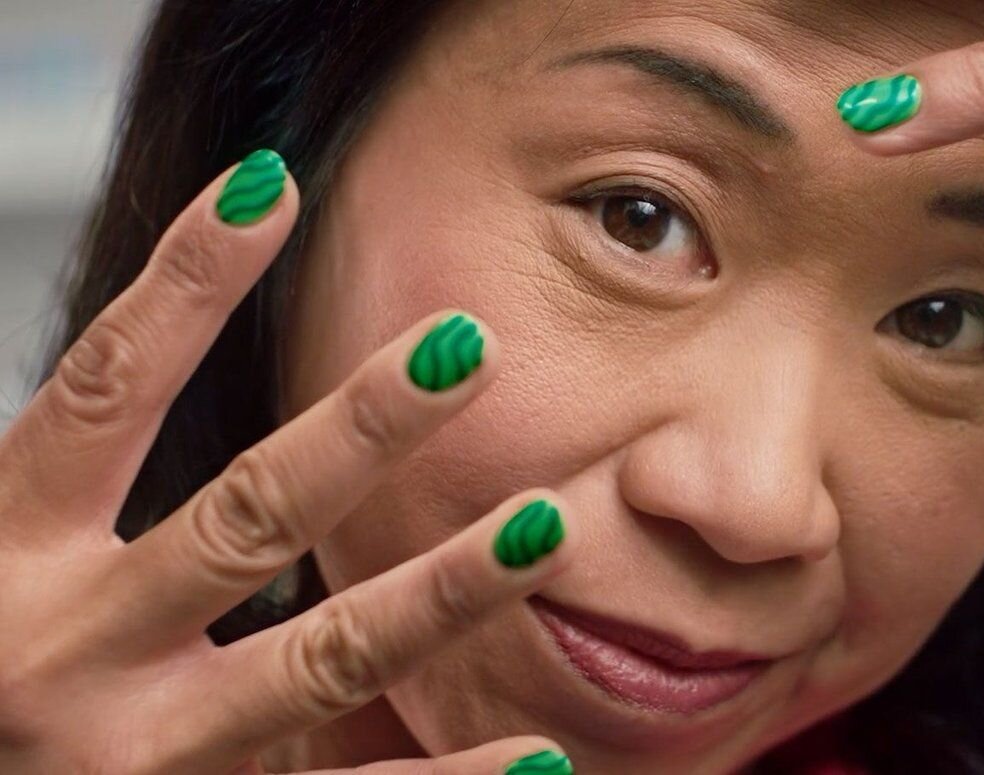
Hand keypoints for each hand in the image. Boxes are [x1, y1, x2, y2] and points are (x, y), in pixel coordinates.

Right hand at [0, 151, 577, 773]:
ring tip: (544, 525)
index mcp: (3, 554)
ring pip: (319, 657)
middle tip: (470, 343)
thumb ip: (68, 493)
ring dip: (443, 590)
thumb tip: (187, 330)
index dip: (186, 281)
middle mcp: (65, 648)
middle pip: (245, 513)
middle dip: (363, 427)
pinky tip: (543, 754)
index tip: (275, 184)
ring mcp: (133, 754)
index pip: (107, 388)